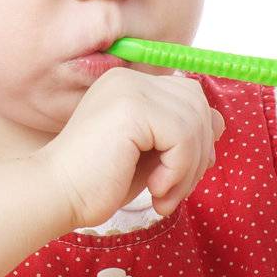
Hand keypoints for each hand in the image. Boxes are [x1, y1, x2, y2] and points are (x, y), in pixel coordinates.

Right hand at [32, 66, 225, 229]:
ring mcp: (130, 89)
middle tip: (172, 190)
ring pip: (195, 123)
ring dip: (188, 170)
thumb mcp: (150, 155)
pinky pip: (182, 137)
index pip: (189, 98)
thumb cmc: (98, 182)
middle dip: (198, 153)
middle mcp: (130, 79)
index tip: (177, 177)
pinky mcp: (131, 108)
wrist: (57, 195)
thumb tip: (220, 123)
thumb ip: (180, 136)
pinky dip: (179, 171)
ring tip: (163, 196)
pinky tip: (154, 191)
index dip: (196, 139)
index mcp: (131, 85)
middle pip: (198, 105)